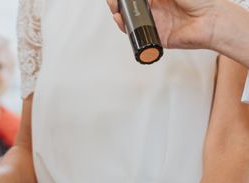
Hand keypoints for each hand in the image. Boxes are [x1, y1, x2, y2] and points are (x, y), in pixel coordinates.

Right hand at [106, 0, 221, 48]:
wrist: (211, 20)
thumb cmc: (199, 0)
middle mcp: (156, 9)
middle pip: (131, 7)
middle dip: (119, 3)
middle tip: (113, 0)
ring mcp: (154, 23)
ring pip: (131, 21)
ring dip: (119, 15)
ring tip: (114, 8)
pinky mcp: (155, 37)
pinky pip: (136, 35)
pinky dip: (126, 28)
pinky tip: (120, 19)